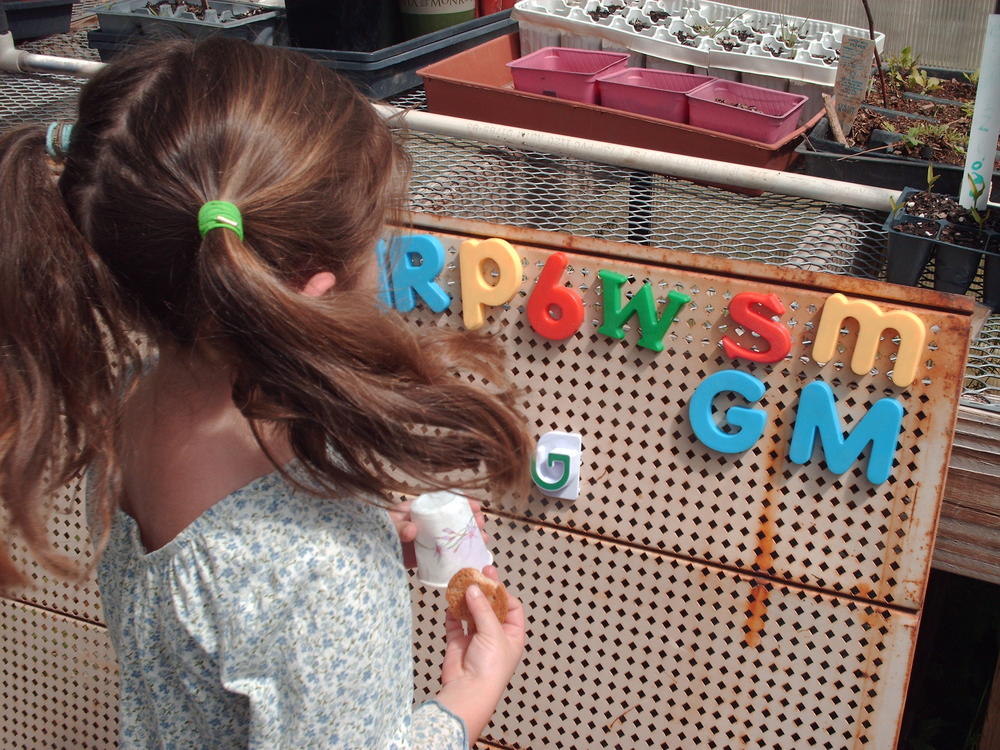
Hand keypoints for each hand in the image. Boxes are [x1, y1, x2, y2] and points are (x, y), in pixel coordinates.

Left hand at [389, 497, 487, 568]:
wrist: (372, 551)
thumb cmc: (380, 530)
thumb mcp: (389, 524)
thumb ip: (398, 526)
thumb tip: (412, 531)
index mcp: (422, 510)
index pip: (446, 501)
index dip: (463, 501)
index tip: (476, 505)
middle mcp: (430, 523)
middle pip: (455, 518)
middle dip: (472, 519)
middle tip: (482, 524)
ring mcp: (431, 540)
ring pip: (455, 536)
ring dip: (471, 536)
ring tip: (483, 540)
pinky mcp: (429, 556)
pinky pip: (448, 554)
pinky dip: (461, 555)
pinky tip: (473, 557)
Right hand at [436, 566, 526, 743]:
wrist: (468, 692)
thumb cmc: (490, 668)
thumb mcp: (493, 632)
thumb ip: (482, 608)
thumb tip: (473, 588)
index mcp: (512, 636)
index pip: (512, 607)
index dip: (503, 593)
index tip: (492, 579)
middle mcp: (495, 636)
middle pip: (490, 608)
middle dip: (483, 591)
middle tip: (477, 572)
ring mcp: (476, 640)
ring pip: (472, 614)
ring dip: (467, 600)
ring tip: (461, 582)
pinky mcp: (459, 644)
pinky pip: (455, 624)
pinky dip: (453, 613)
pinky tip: (451, 602)